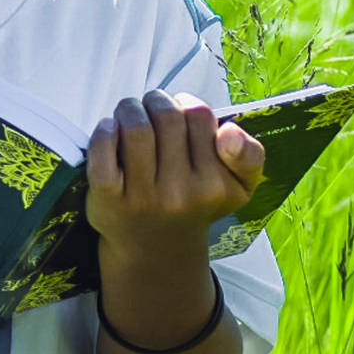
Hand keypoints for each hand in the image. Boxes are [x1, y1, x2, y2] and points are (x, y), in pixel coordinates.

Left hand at [85, 90, 264, 262]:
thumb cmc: (195, 204)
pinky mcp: (109, 200)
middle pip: (167, 116)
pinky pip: (103, 151)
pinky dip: (103, 131)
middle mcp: (180, 193)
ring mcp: (143, 198)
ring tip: (130, 115)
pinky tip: (109, 129)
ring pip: (136, 127)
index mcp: (214, 185)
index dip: (187, 103)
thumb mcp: (238, 188)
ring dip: (129, 109)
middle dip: (156, 101)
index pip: (200, 116)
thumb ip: (250, 156)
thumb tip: (229, 131)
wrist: (156, 253)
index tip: (182, 111)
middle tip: (151, 109)